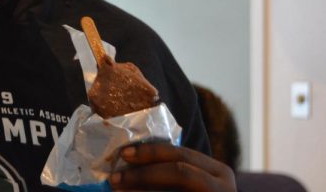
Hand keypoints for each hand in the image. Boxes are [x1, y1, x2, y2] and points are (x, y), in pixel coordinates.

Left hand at [110, 143, 235, 190]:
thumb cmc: (194, 190)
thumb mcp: (192, 179)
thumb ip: (169, 169)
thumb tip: (128, 159)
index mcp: (218, 172)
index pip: (181, 155)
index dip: (150, 152)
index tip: (123, 153)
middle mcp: (224, 186)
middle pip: (180, 172)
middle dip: (143, 173)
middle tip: (115, 177)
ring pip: (175, 189)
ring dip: (142, 190)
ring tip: (118, 190)